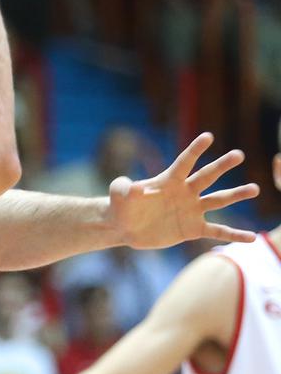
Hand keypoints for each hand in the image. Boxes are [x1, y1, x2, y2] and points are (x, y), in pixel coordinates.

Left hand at [107, 132, 258, 249]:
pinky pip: (218, 231)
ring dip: (236, 194)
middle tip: (238, 154)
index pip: (184, 162)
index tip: (208, 136)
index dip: (194, 150)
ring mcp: (191, 210)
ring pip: (218, 200)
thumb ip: (123, 187)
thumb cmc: (121, 205)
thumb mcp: (118, 194)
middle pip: (206, 176)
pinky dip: (234, 234)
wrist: (125, 227)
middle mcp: (185, 192)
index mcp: (168, 181)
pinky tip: (252, 237)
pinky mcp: (193, 229)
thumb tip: (135, 187)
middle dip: (221, 165)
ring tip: (255, 188)